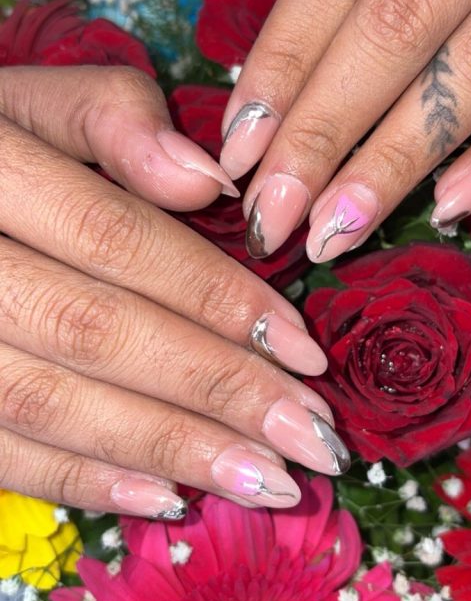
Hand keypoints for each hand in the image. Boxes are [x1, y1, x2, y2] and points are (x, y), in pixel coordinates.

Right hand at [0, 65, 344, 517]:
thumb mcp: (23, 101)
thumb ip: (110, 118)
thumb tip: (211, 184)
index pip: (112, 238)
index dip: (213, 296)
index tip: (304, 351)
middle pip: (93, 331)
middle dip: (213, 390)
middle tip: (312, 438)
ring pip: (47, 403)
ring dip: (166, 449)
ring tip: (267, 482)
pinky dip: (79, 483)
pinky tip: (165, 499)